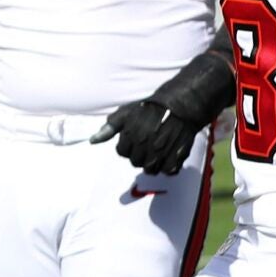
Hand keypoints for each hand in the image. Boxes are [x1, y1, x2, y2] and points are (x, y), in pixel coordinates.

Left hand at [94, 50, 234, 174]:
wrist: (182, 105)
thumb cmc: (152, 107)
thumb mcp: (127, 112)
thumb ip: (109, 128)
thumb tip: (93, 141)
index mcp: (131, 135)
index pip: (122, 152)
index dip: (128, 145)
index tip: (137, 137)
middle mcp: (145, 146)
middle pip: (136, 162)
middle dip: (140, 154)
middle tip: (149, 142)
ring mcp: (161, 153)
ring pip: (150, 169)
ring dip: (153, 162)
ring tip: (158, 150)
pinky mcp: (176, 157)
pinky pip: (168, 171)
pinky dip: (168, 166)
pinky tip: (170, 155)